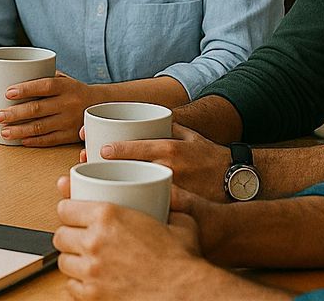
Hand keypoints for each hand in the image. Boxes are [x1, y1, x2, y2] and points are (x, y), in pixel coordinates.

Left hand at [0, 72, 90, 145]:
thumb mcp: (64, 79)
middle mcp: (68, 104)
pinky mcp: (70, 136)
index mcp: (65, 87)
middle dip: (15, 113)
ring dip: (20, 130)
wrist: (101, 105)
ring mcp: (69, 121)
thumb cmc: (74, 90)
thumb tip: (13, 74)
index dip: (25, 89)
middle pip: (38, 109)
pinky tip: (21, 140)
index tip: (7, 92)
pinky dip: (34, 141)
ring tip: (4, 131)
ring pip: (41, 127)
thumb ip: (43, 77)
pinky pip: (49, 140)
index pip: (43, 86)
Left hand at [54, 176, 209, 300]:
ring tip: (86, 262)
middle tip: (80, 241)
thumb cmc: (183, 262)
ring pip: (63, 262)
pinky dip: (78, 286)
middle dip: (69, 237)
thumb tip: (170, 204)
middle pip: (60, 235)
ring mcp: (91, 270)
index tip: (73, 216)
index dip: (69, 211)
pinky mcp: (92, 296)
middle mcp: (94, 241)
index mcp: (108, 215)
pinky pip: (71, 288)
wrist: (187, 295)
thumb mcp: (178, 223)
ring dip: (73, 261)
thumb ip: (167, 209)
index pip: (66, 208)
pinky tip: (90, 283)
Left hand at [99, 123, 231, 201]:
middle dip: (105, 168)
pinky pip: (150, 205)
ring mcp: (172, 189)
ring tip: (92, 184)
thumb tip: (145, 116)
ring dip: (112, 186)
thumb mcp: (191, 136)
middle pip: (130, 168)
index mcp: (171, 148)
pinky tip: (114, 206)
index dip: (114, 149)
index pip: (137, 147)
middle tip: (85, 165)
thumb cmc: (211, 157)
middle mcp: (170, 168)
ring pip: (136, 188)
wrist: (238, 182)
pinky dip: (132, 205)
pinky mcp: (177, 206)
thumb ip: (167, 125)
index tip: (97, 150)